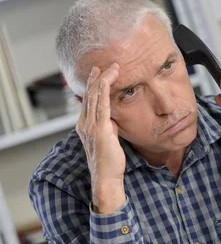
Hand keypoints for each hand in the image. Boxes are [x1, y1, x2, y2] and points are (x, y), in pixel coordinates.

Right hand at [76, 63, 125, 212]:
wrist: (106, 177)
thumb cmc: (108, 162)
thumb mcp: (108, 139)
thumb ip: (108, 127)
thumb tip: (113, 119)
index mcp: (84, 126)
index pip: (87, 101)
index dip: (92, 86)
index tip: (98, 74)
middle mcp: (85, 123)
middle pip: (89, 95)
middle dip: (96, 78)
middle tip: (102, 65)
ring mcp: (91, 125)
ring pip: (95, 95)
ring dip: (103, 79)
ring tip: (112, 68)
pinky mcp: (101, 128)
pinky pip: (103, 103)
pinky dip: (106, 88)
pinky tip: (109, 79)